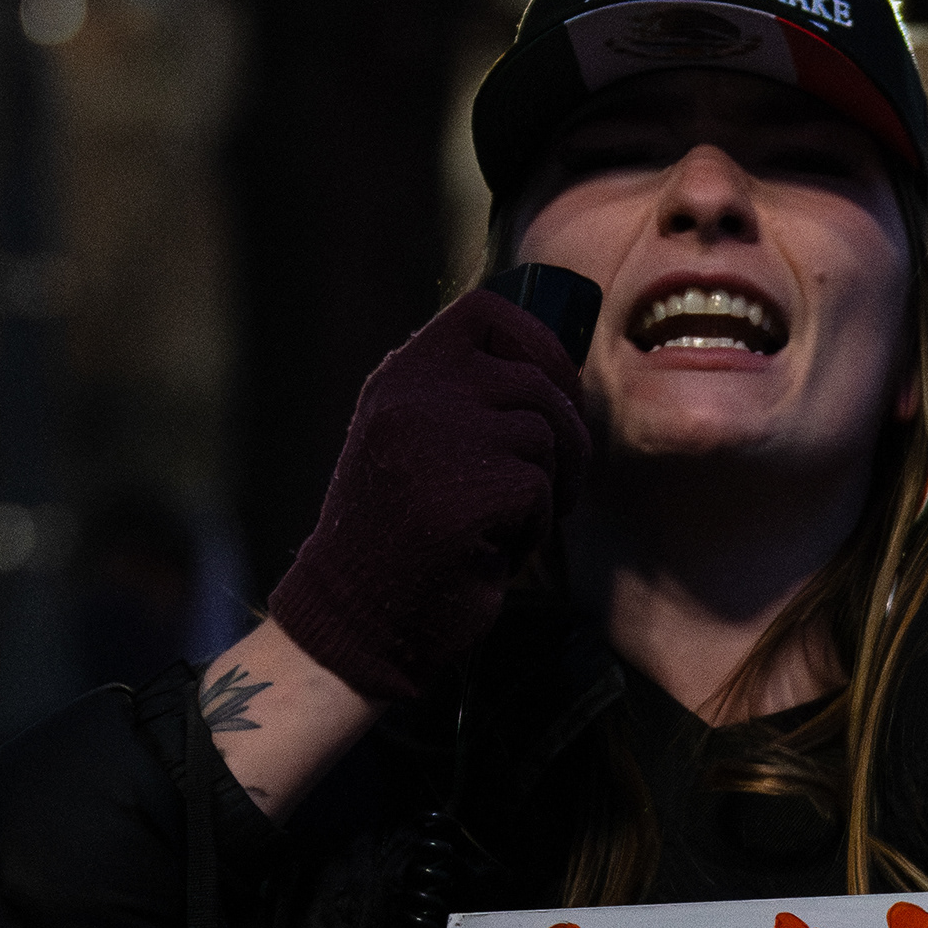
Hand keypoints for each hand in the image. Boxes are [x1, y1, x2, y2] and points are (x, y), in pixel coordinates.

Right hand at [265, 285, 591, 706]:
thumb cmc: (404, 536)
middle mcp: (415, 394)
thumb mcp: (419, 441)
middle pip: (537, 380)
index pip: (489, 313)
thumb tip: (556, 372)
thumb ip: (466, 398)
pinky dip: (534, 528)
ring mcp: (437, 438)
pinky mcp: (469, 489)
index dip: (542, 346)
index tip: (556, 395)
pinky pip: (541, 490)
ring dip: (549, 487)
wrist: (362, 615)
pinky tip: (494, 551)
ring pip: (546, 435)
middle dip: (565, 436)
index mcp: (403, 376)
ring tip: (509, 523)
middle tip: (552, 485)